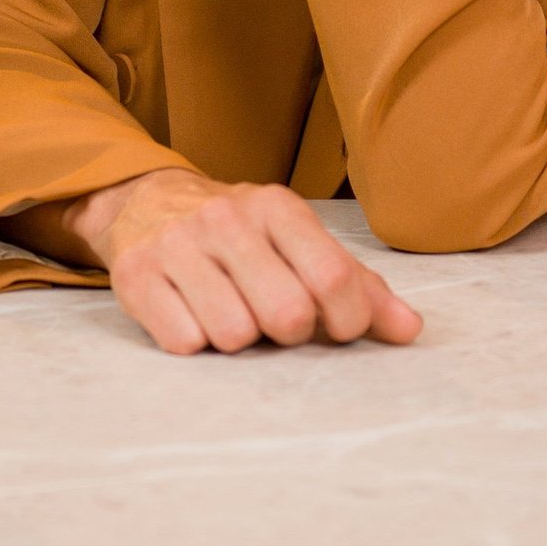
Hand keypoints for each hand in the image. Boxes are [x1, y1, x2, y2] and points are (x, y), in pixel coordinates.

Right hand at [71, 168, 423, 355]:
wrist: (146, 202)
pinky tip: (192, 316)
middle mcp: (226, 219)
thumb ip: (357, 286)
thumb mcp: (298, 243)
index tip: (338, 329)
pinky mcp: (136, 276)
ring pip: (234, 334)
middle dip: (290, 333)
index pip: (333, 277)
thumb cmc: (241, 235)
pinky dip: (195, 341)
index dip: (347, 321)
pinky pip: (184, 343)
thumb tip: (410, 330)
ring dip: (240, 341)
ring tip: (231, 314)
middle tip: (276, 321)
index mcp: (277, 207)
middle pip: (287, 313)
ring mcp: (177, 246)